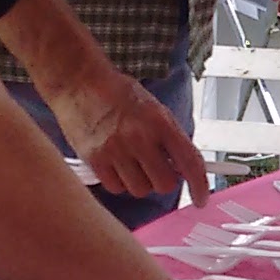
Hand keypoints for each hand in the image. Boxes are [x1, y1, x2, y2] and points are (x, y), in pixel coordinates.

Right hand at [41, 66, 208, 204]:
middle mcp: (139, 138)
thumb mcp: (153, 107)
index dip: (199, 186)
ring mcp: (115, 150)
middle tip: (156, 166)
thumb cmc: (117, 92)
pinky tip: (116, 164)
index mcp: (159, 122)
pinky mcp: (95, 160)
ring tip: (133, 162)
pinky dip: (120, 182)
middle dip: (164, 179)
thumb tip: (184, 167)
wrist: (79, 81)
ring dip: (141, 182)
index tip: (201, 198)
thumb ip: (170, 136)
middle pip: (165, 184)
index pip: (189, 162)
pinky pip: (116, 188)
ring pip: (141, 190)